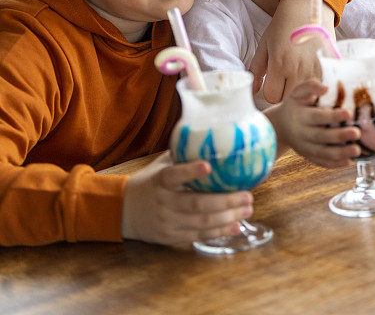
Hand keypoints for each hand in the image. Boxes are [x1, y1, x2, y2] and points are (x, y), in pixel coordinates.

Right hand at [122, 151, 252, 247]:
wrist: (124, 211)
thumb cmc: (150, 183)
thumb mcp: (160, 166)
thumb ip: (182, 156)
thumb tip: (209, 137)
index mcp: (160, 181)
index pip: (174, 175)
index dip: (191, 171)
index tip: (209, 165)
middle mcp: (164, 203)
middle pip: (196, 203)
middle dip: (226, 200)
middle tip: (247, 195)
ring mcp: (169, 222)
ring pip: (202, 222)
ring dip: (228, 217)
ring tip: (248, 208)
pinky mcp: (173, 237)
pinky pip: (200, 236)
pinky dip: (220, 232)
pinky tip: (237, 226)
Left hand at [251, 0, 335, 102]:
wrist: (306, 7)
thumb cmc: (282, 25)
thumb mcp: (264, 45)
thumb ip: (256, 69)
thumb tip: (252, 91)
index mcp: (279, 64)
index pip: (272, 96)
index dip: (270, 90)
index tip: (273, 82)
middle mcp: (298, 69)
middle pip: (288, 99)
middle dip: (284, 92)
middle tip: (285, 79)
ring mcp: (315, 69)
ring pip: (305, 96)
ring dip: (300, 90)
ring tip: (298, 75)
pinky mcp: (328, 66)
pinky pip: (320, 86)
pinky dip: (314, 85)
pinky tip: (310, 73)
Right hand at [271, 79, 360, 168]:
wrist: (280, 125)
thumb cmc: (295, 104)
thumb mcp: (298, 92)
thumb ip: (310, 86)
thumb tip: (325, 88)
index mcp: (300, 116)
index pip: (317, 117)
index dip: (333, 116)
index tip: (349, 113)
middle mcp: (302, 133)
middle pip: (321, 137)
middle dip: (340, 136)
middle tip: (357, 132)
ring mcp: (305, 147)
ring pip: (322, 153)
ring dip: (340, 153)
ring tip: (357, 150)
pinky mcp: (308, 156)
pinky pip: (321, 162)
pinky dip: (335, 164)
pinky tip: (349, 161)